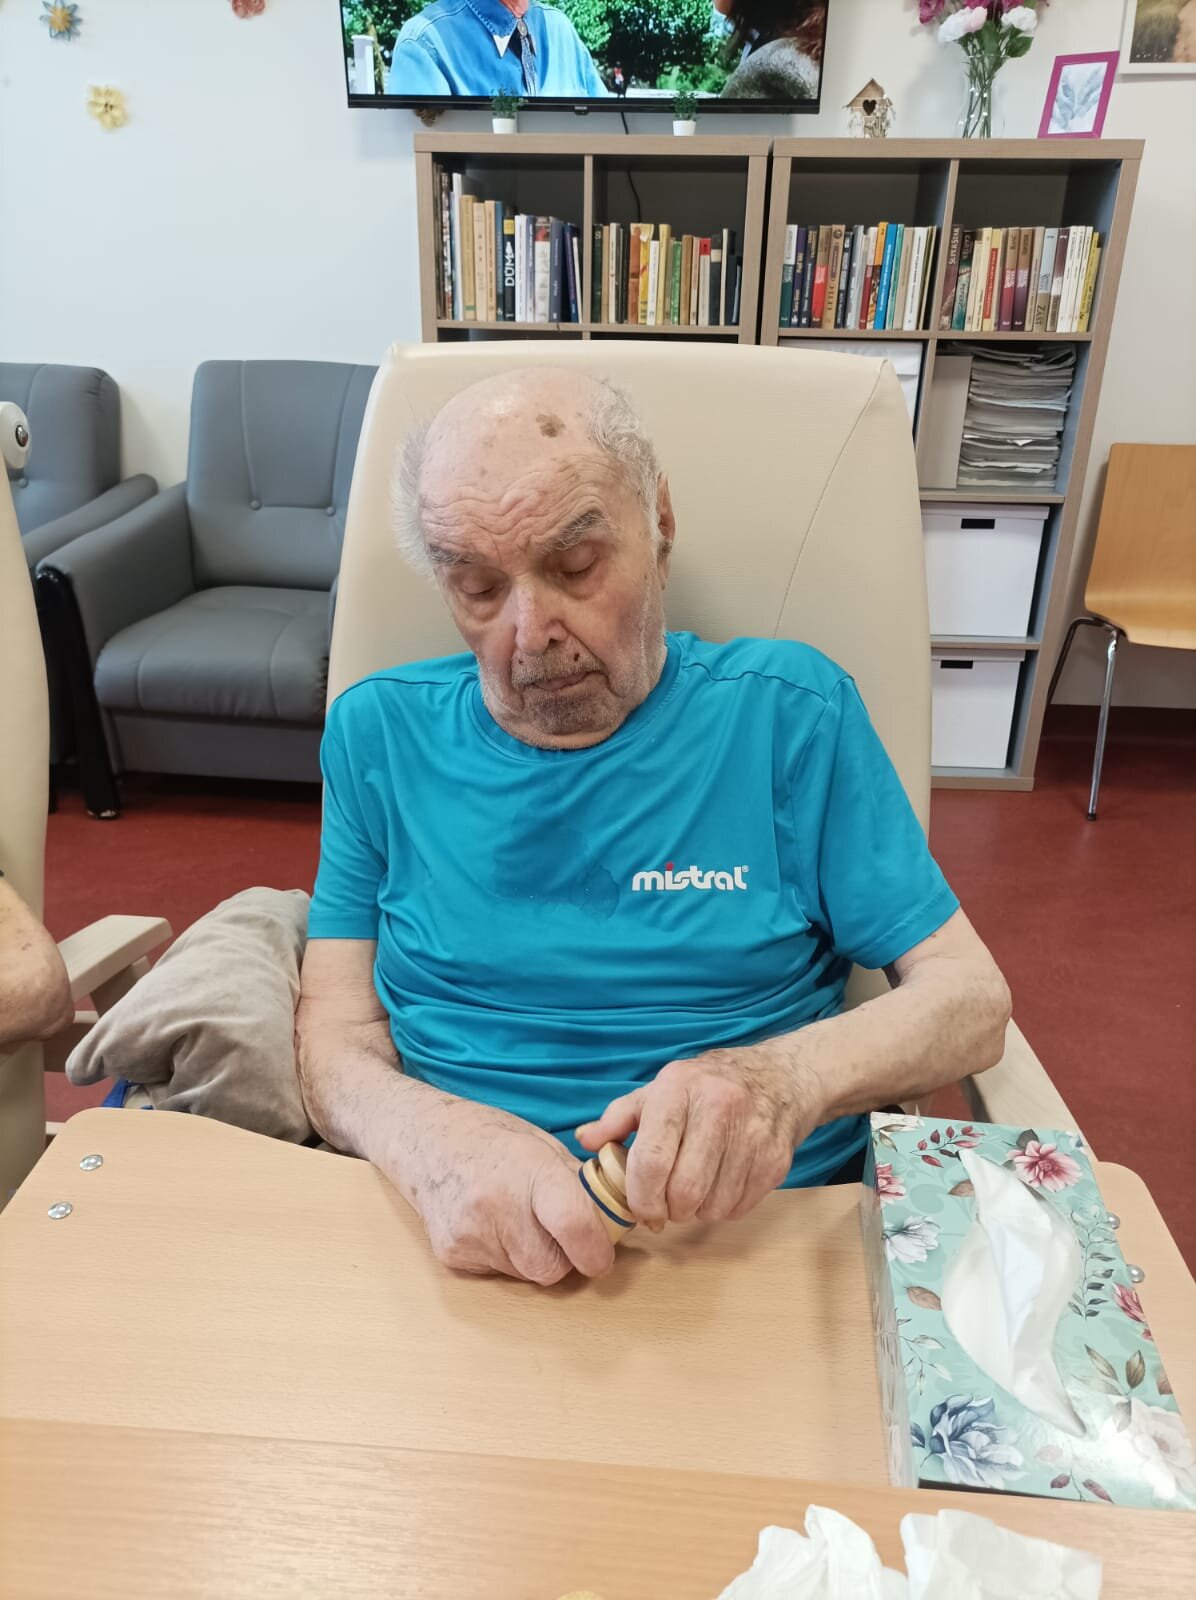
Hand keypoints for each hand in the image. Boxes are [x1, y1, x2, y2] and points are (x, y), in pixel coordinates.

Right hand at [384, 1089, 614, 1286]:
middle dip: (565, 1257)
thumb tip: (613, 1222)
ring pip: (525, 1273)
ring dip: (534, 1257)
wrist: (426, 1139)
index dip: (596, 1250)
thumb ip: (578, 1187)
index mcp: (529, 1171)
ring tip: (518, 1219)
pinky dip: (506, 1257)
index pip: (573, 1226)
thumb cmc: (492, 1138)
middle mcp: (495, 1205)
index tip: (602, 1255)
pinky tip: (492, 1225)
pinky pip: (497, 1272)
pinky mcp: (451, 1254)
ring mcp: (468, 1233)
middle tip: (560, 1233)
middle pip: (550, 1266)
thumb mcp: (543, 1146)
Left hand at [576, 1041, 816, 1227]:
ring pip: (712, 1206)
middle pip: (684, 1191)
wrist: (778, 1078)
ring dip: (696, 1211)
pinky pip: (739, 1208)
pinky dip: (723, 1209)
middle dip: (669, 1210)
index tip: (639, 1205)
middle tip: (666, 1204)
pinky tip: (719, 1186)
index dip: (640, 1196)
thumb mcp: (659, 1090)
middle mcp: (719, 1107)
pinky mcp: (776, 1160)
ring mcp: (753, 1134)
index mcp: (679, 1088)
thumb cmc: (707, 1087)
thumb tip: (584, 1140)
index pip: (651, 1160)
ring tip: (693, 1190)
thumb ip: (618, 1117)